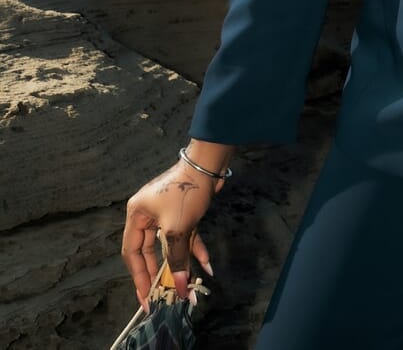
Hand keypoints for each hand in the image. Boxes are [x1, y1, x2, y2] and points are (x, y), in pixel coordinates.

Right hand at [122, 156, 220, 311]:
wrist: (208, 166)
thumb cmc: (185, 194)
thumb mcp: (177, 230)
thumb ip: (176, 260)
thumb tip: (180, 288)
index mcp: (137, 215)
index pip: (132, 252)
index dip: (139, 277)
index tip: (146, 298)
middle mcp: (147, 214)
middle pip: (150, 251)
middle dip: (159, 273)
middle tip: (164, 295)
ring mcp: (166, 213)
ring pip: (169, 245)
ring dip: (180, 263)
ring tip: (187, 285)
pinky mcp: (182, 212)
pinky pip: (185, 236)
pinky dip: (194, 248)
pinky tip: (206, 264)